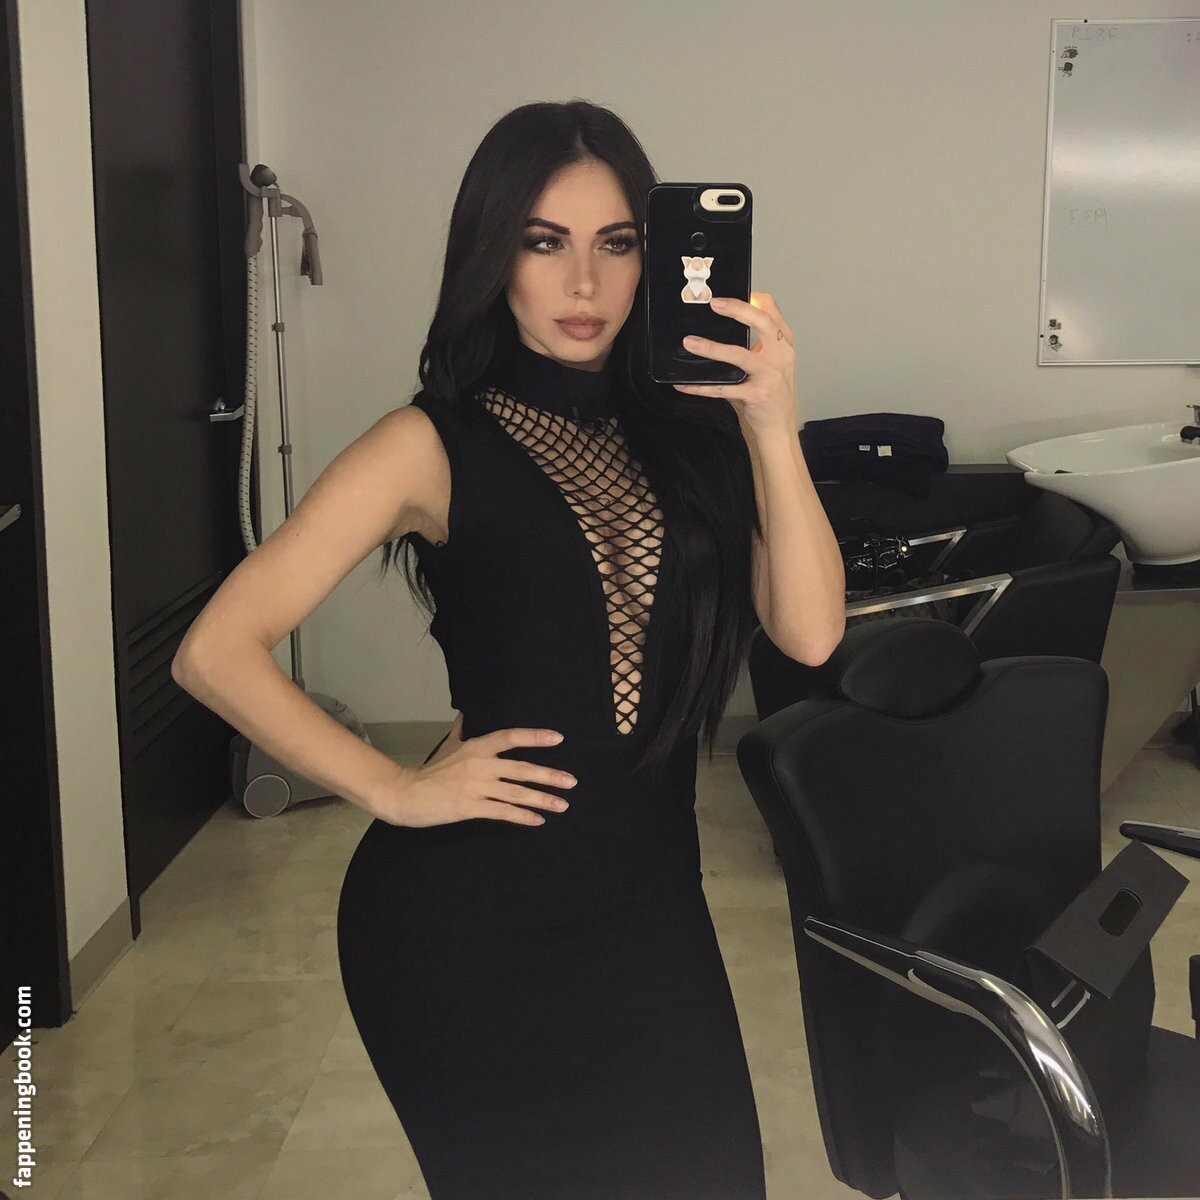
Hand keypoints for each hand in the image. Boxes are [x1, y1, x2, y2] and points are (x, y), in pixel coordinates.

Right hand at [367, 713, 576, 827]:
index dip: (534, 737)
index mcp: (476, 747)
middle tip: (571, 781)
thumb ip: (461, 730)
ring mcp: (476, 787)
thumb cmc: (430, 771)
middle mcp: (480, 765)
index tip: (558, 738)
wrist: (405, 793)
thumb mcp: (448, 746)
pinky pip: (502, 812)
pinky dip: (522, 816)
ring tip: (562, 805)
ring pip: (516, 793)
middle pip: (521, 768)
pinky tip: (538, 820)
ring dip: (542, 799)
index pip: (510, 737)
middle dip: (549, 776)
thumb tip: (465, 712)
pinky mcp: (470, 808)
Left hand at [673, 291, 797, 435]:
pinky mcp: (756, 396)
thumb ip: (755, 343)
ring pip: (739, 355)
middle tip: (714, 304)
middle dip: (737, 310)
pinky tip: (684, 384)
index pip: (772, 311)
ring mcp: (770, 376)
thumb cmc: (772, 394)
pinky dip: (700, 386)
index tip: (730, 293)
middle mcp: (781, 356)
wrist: (779, 428)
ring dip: (712, 348)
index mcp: (784, 344)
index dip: (752, 297)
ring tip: (690, 343)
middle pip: (762, 323)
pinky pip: (722, 388)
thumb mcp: (771, 363)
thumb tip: (722, 325)